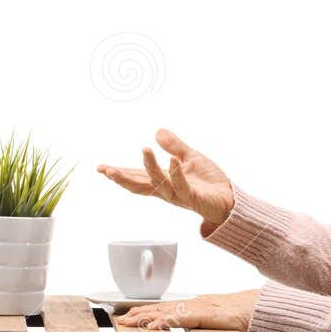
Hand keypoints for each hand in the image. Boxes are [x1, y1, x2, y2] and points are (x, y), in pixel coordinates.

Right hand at [97, 129, 234, 227]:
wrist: (230, 199)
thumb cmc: (208, 183)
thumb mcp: (190, 157)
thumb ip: (174, 146)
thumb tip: (157, 131)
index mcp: (163, 181)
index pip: (136, 176)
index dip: (119, 172)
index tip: (100, 168)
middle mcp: (166, 190)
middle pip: (140, 186)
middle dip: (123, 178)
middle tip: (107, 171)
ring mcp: (178, 195)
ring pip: (159, 184)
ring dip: (150, 168)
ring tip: (144, 150)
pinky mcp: (193, 197)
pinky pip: (182, 186)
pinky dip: (176, 173)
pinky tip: (172, 161)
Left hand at [114, 289, 257, 331]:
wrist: (255, 309)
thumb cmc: (239, 315)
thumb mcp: (214, 319)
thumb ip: (200, 321)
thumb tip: (190, 325)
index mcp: (193, 305)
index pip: (164, 307)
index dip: (145, 310)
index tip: (130, 314)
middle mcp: (191, 304)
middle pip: (159, 308)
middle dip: (138, 313)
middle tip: (120, 319)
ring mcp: (195, 308)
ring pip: (164, 312)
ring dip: (144, 317)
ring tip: (128, 322)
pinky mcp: (202, 315)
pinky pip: (178, 319)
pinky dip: (164, 322)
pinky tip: (152, 327)